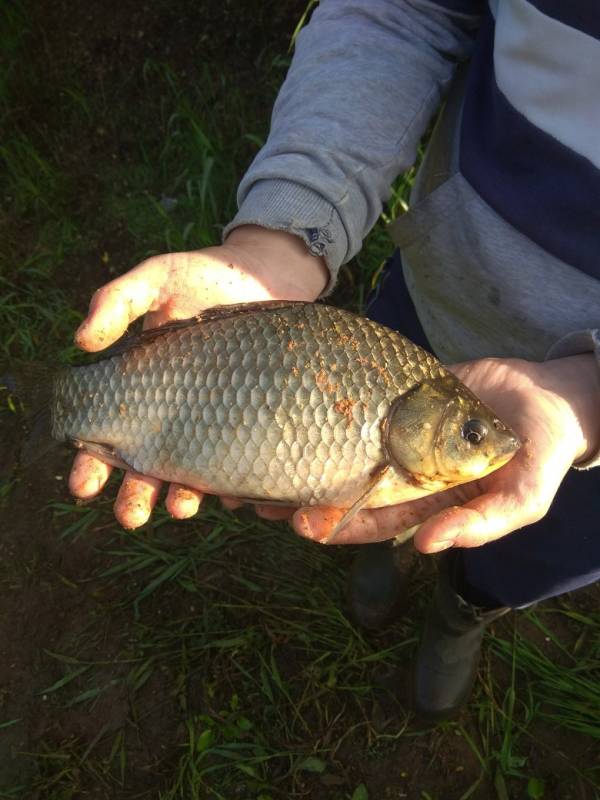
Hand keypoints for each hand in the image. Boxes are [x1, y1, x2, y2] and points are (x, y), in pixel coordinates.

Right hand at [68, 226, 327, 527]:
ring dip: (182, 495)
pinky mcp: (254, 423)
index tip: (83, 486)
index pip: (107, 433)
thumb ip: (116, 301)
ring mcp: (215, 422)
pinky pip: (242, 461)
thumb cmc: (202, 277)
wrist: (266, 279)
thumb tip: (81, 342)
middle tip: (131, 516)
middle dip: (135, 496)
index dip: (90, 462)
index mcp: (142, 387)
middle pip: (146, 467)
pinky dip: (235, 482)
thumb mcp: (155, 278)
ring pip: (193, 473)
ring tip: (180, 507)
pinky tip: (233, 495)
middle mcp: (175, 413)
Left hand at [289, 354, 599, 551]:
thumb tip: (425, 546)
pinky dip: (329, 405)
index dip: (334, 525)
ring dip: (304, 450)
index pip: (370, 520)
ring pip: (341, 444)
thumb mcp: (522, 499)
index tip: (299, 523)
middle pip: (343, 484)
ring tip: (259, 453)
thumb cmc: (541, 455)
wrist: (550, 397)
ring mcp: (399, 431)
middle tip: (257, 492)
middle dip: (302, 492)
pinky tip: (296, 402)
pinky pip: (359, 401)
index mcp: (425, 502)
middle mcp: (404, 469)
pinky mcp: (400, 395)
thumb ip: (479, 524)